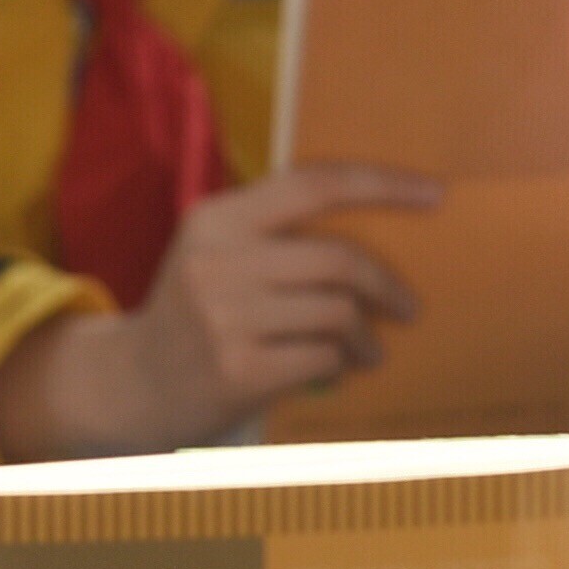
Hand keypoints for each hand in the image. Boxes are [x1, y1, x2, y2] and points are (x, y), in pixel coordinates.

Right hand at [0, 165, 435, 460]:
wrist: (133, 384)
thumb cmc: (196, 313)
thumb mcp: (216, 253)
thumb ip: (276, 232)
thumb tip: (383, 228)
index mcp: (216, 218)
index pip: (314, 184)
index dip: (383, 185)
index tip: (435, 194)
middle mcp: (217, 261)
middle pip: (338, 259)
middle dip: (387, 285)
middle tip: (408, 308)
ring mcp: (224, 317)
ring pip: (337, 313)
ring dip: (366, 336)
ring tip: (368, 350)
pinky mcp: (237, 369)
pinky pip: (324, 358)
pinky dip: (341, 365)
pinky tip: (335, 370)